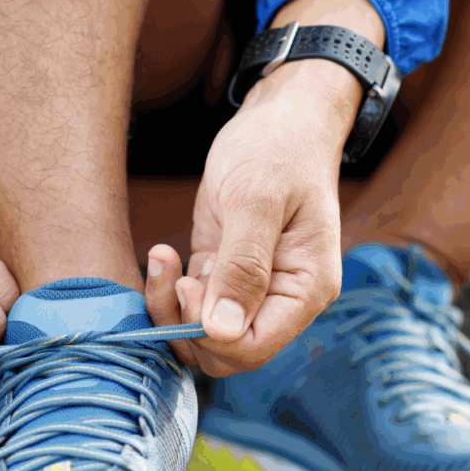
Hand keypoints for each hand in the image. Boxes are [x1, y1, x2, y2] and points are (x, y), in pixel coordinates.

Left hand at [143, 59, 356, 374]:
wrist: (280, 118)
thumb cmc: (277, 148)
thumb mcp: (256, 200)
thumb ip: (243, 267)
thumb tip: (222, 333)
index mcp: (305, 289)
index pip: (254, 348)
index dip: (211, 333)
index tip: (190, 283)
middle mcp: (283, 299)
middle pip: (226, 352)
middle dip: (187, 323)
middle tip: (174, 272)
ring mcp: (253, 290)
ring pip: (203, 336)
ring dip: (172, 308)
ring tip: (163, 258)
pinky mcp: (224, 275)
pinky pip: (192, 309)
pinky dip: (168, 291)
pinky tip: (164, 253)